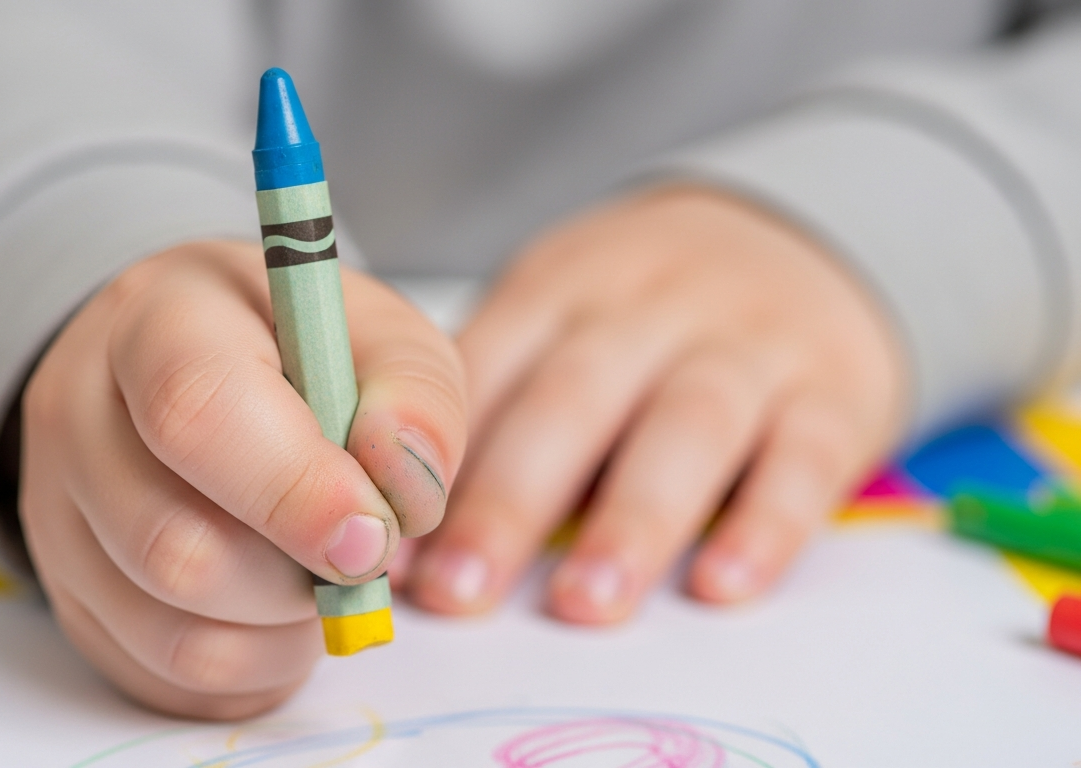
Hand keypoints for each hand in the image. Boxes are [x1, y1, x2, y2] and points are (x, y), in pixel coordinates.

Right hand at [20, 241, 463, 718]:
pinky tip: (275, 611)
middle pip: (175, 548)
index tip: (373, 535)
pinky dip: (248, 669)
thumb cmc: (295, 348)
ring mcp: (55, 511)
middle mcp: (79, 413)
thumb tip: (406, 492)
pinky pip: (163, 678)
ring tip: (317, 577)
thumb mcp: (379, 336)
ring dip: (281, 634)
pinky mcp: (67, 591)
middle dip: (298, 579)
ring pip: (172, 633)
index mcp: (158, 321)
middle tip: (354, 552)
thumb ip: (414, 397)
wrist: (197, 363)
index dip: (295, 491)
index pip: (197, 412)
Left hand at [401, 186, 905, 622]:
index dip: (430, 460)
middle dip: (510, 500)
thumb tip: (397, 521)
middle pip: (574, 397)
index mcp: (561, 285)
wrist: (802, 238)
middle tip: (461, 593)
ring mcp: (749, 342)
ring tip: (581, 604)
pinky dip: (764, 525)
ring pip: (687, 423)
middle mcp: (651, 304)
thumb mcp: (561, 318)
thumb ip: (495, 401)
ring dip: (629, 520)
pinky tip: (718, 587)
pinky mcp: (835, 391)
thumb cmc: (644, 315)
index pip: (485, 366)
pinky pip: (804, 456)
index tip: (387, 549)